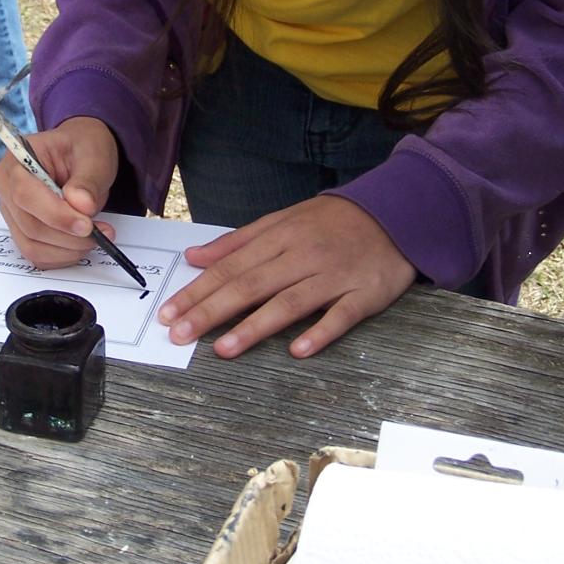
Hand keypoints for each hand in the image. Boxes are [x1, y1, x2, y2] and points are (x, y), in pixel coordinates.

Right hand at [0, 117, 120, 267]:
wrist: (81, 154)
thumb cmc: (82, 146)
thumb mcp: (93, 153)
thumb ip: (88, 179)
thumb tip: (81, 205)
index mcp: (16, 161)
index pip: (25, 195)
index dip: (56, 215)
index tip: (86, 224)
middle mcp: (7, 188)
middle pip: (30, 226)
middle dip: (68, 236)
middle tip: (100, 232)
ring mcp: (13, 213)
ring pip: (33, 246)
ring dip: (68, 249)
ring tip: (96, 237)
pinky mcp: (22, 231)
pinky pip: (38, 255)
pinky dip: (62, 256)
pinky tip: (81, 244)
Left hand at [157, 195, 415, 358]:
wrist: (395, 213)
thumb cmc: (330, 222)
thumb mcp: (282, 220)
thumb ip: (238, 241)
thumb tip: (194, 257)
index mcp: (280, 236)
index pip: (230, 267)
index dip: (197, 291)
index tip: (168, 313)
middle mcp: (303, 255)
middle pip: (251, 285)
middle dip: (211, 311)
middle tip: (179, 334)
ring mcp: (334, 276)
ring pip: (290, 302)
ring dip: (255, 326)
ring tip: (223, 349)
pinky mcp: (364, 294)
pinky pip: (341, 316)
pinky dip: (320, 332)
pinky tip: (298, 350)